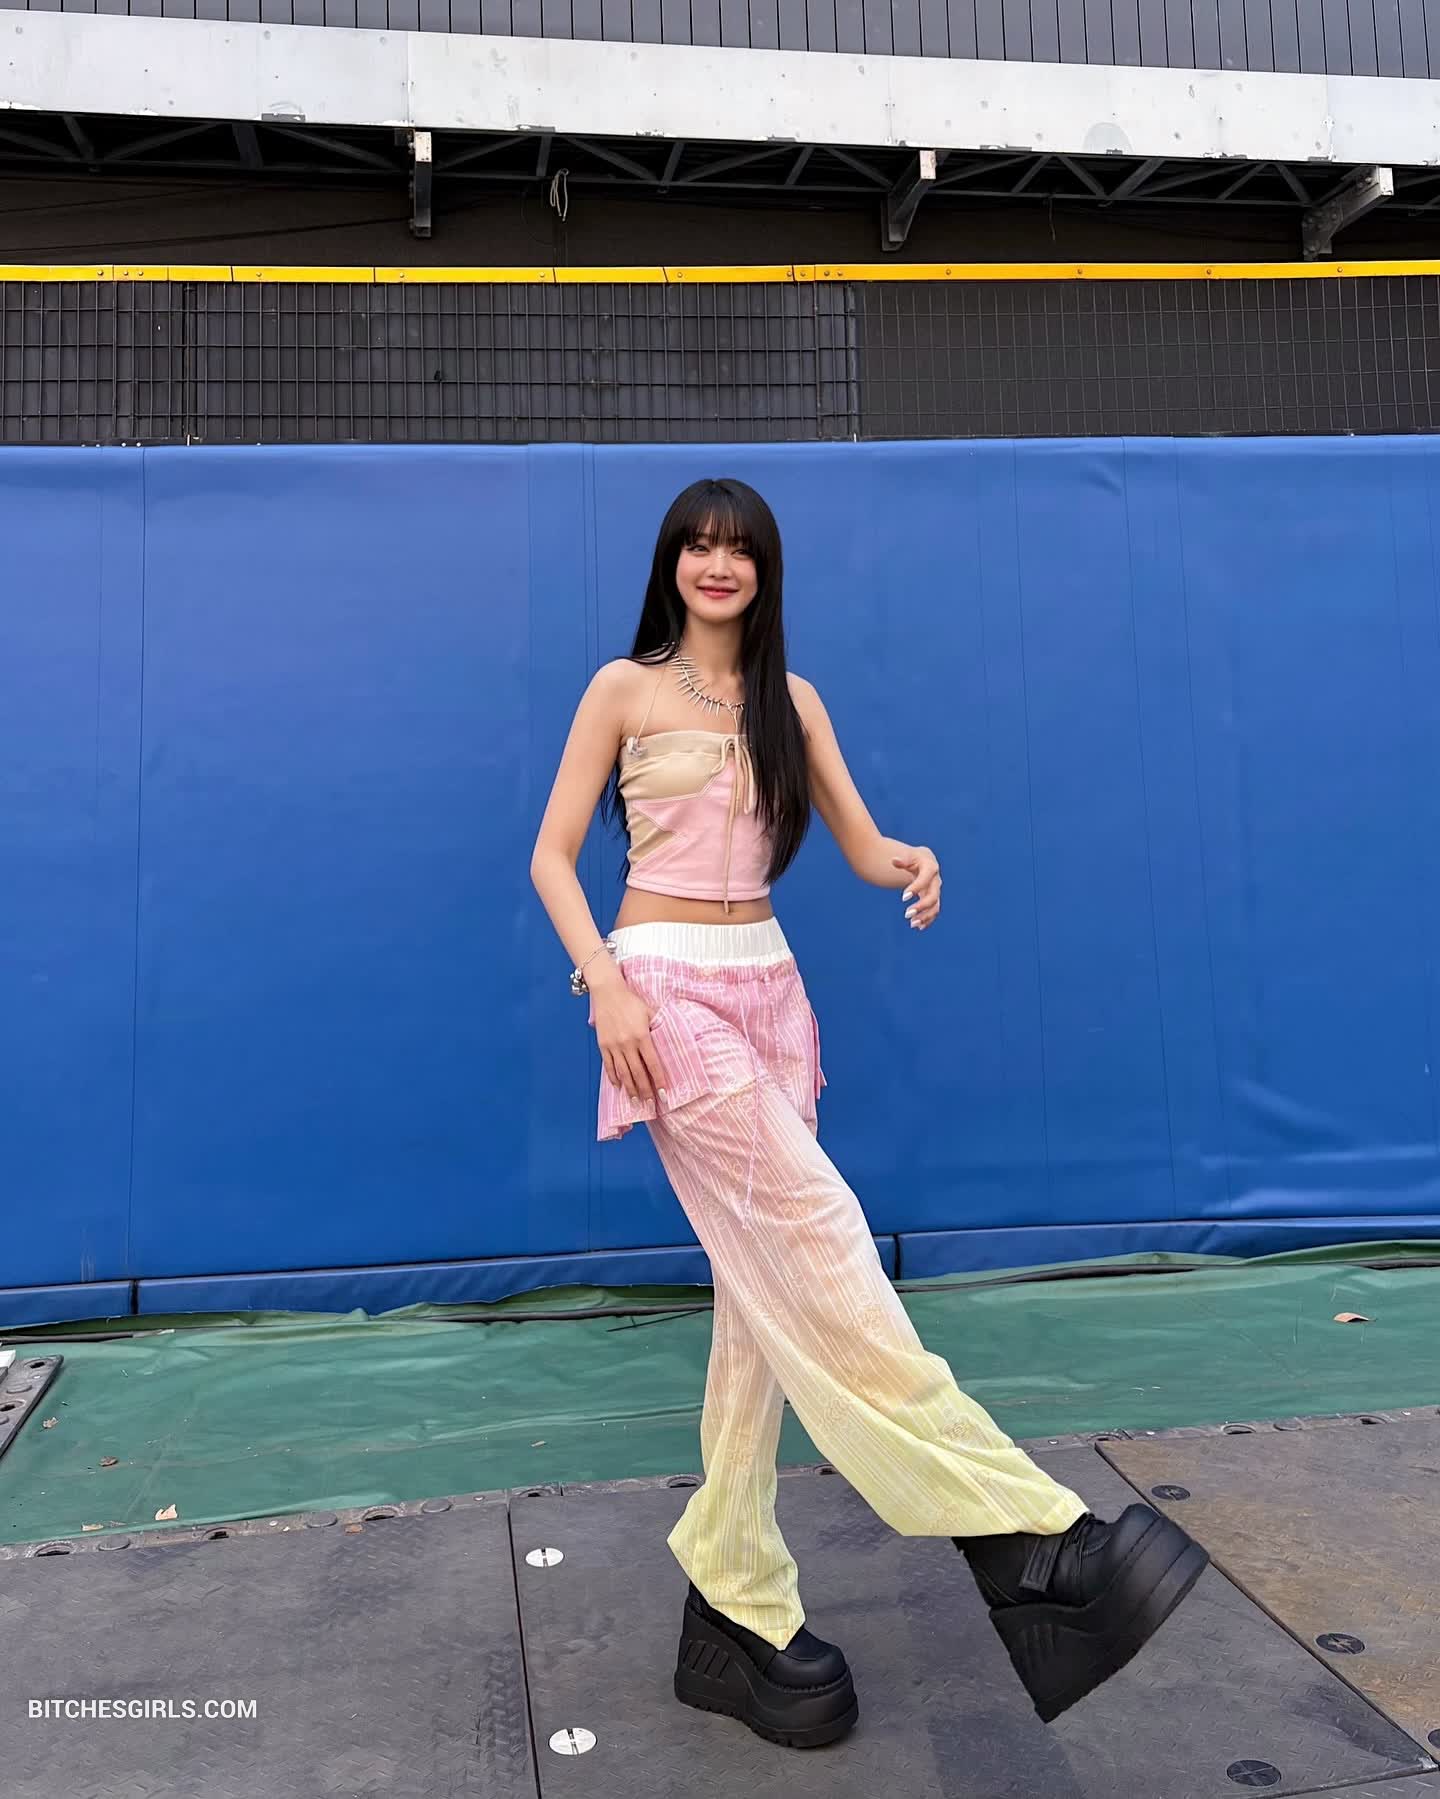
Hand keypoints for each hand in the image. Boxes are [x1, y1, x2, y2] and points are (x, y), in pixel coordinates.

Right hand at [591, 981, 667, 1102]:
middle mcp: (627, 1044)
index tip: (664, 1094)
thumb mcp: (650, 1012)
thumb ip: (659, 1027)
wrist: (608, 992)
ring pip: (623, 1072)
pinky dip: (613, 1077)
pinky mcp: (603, 1045)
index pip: (652, 1064)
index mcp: (642, 1036)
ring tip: (635, 1101)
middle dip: (645, 1090)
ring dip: (630, 1089)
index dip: (658, 1081)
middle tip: (650, 1104)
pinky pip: (609, 1065)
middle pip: (637, 1073)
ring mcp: (614, 1046)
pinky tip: (619, 1086)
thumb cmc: (631, 1002)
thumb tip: (670, 1041)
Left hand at [892, 846, 940, 930]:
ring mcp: (936, 890)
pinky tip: (919, 927)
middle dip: (921, 906)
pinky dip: (928, 919)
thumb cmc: (912, 858)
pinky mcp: (933, 899)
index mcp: (930, 866)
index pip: (926, 878)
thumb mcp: (907, 857)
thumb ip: (902, 861)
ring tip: (912, 924)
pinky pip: (933, 911)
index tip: (903, 898)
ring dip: (925, 916)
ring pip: (935, 906)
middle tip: (906, 914)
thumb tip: (894, 860)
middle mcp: (936, 879)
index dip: (916, 888)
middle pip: (933, 895)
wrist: (920, 862)